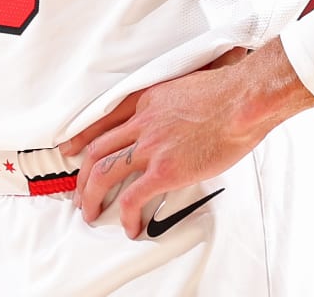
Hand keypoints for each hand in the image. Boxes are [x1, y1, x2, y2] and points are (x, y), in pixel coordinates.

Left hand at [63, 42, 313, 238]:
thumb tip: (177, 123)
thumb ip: (172, 105)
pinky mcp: (165, 170)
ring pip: (103, 172)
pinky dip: (127, 215)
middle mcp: (142, 122)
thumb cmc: (228, 92)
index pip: (104, 120)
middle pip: (97, 150)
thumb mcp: (187, 87)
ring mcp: (151, 146)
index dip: (83, 137)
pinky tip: (131, 226)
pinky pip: (133, 197)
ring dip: (91, 196)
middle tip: (79, 192)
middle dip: (82, 175)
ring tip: (91, 213)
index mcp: (147, 100)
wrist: (242, 101)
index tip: (71, 149)